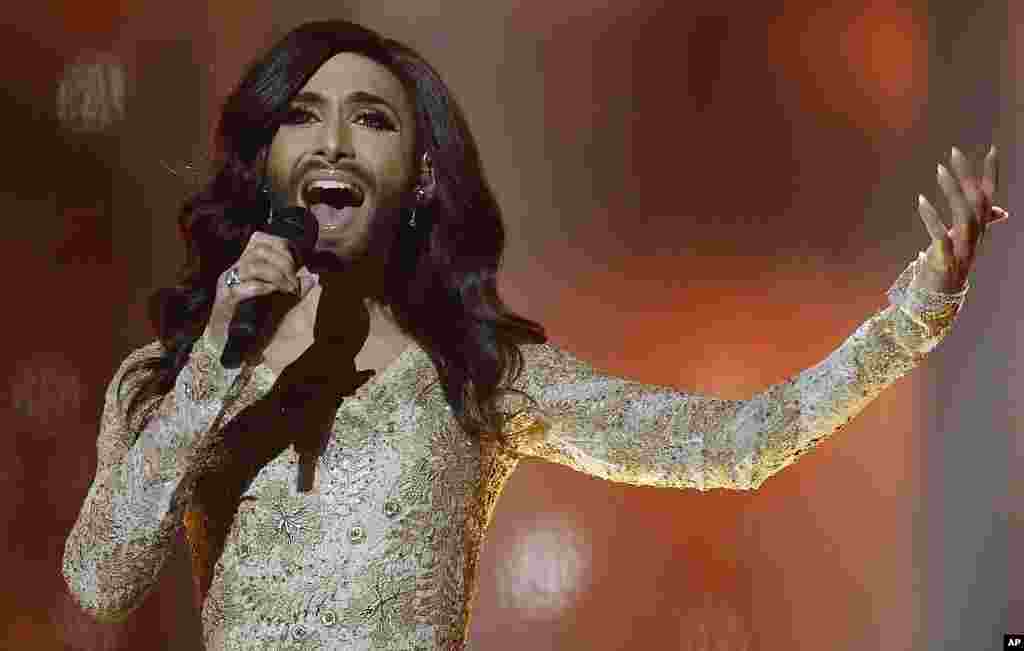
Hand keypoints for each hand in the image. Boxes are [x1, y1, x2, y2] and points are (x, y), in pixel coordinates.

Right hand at [208, 232, 304, 348]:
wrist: (228, 347)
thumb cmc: (254, 324)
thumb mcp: (279, 304)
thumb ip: (294, 290)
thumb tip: (313, 277)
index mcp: (246, 266)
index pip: (262, 241)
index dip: (283, 247)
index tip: (299, 263)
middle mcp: (235, 270)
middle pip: (260, 250)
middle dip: (284, 263)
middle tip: (294, 282)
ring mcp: (228, 283)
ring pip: (253, 266)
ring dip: (276, 275)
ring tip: (287, 289)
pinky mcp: (225, 299)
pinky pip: (245, 287)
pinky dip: (264, 288)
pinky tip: (274, 294)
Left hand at [914, 145, 1008, 292]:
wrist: (936, 303)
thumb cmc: (948, 268)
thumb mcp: (965, 243)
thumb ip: (980, 225)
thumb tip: (1000, 211)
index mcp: (979, 232)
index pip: (989, 198)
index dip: (991, 175)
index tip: (992, 149)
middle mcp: (974, 239)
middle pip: (977, 203)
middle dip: (968, 176)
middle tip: (955, 152)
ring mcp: (961, 251)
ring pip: (964, 216)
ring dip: (952, 191)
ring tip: (940, 169)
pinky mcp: (944, 261)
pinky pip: (940, 236)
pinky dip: (932, 217)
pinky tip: (922, 200)